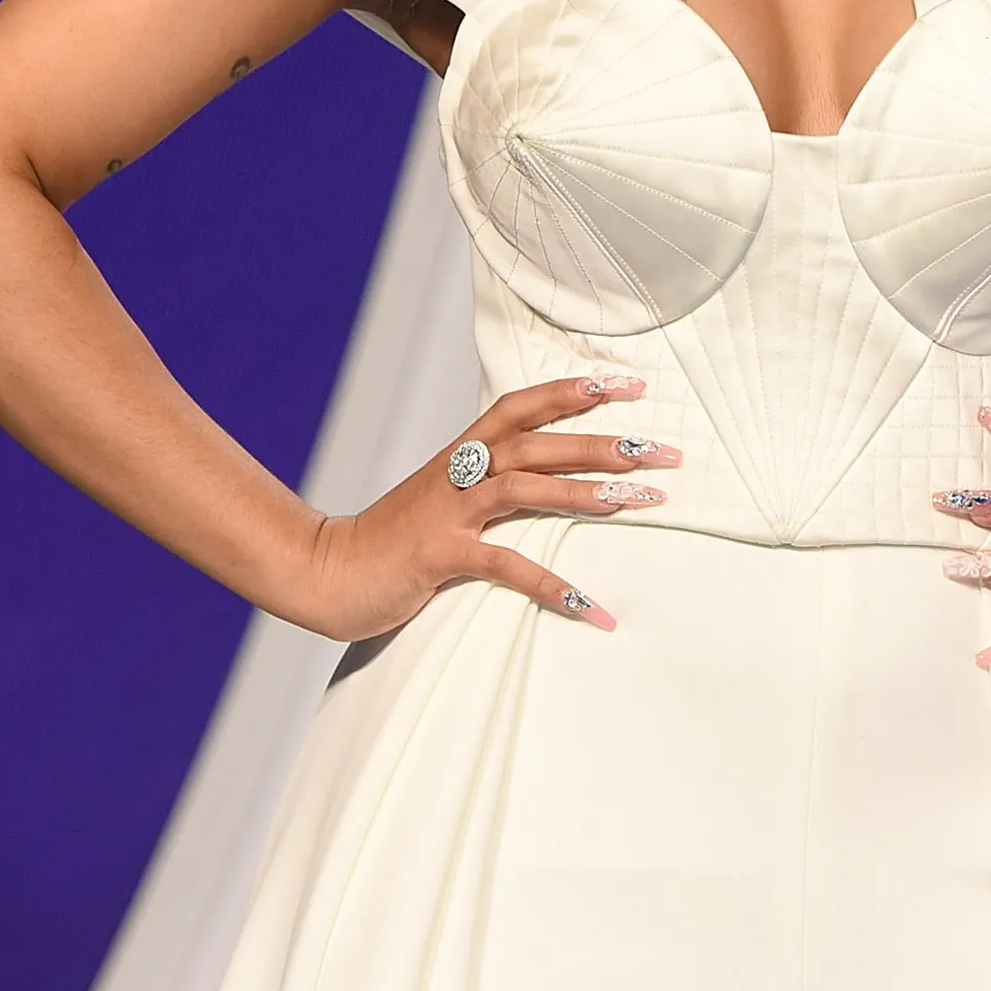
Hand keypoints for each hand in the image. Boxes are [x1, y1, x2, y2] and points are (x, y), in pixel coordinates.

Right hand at [301, 374, 678, 640]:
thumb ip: (490, 480)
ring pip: (530, 488)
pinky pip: (506, 566)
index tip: (629, 383)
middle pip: (543, 443)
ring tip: (645, 502)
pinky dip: (553, 586)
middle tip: (665, 450)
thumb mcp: (444, 495)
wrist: (325, 570)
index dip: (576, 390)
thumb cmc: (394, 536)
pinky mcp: (439, 556)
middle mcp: (461, 471)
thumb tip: (546, 474)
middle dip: (607, 443)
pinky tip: (593, 607)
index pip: (526, 405)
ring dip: (591, 493)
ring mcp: (449, 511)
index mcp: (464, 452)